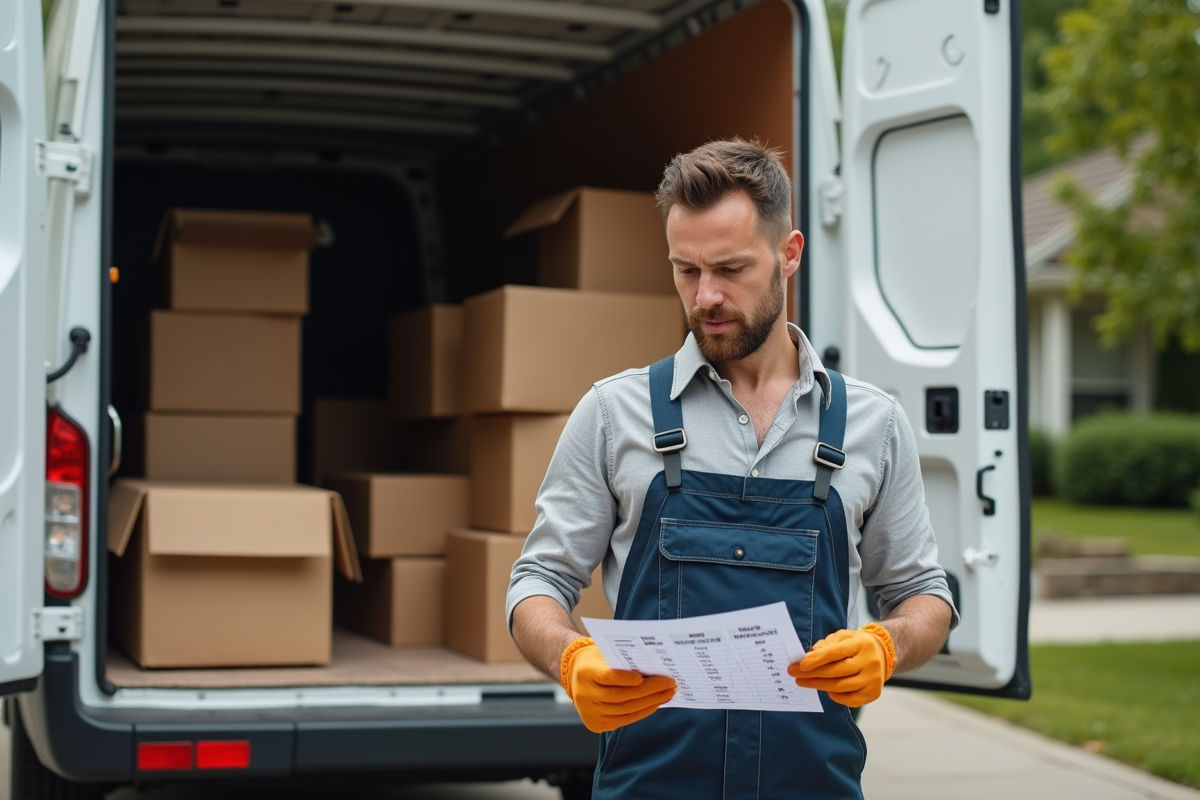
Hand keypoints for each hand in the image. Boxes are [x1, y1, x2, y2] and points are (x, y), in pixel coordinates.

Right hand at [560, 638, 676, 731]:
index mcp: (585, 672)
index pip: (607, 677)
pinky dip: (642, 712)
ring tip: (668, 693)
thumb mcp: (604, 654)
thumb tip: (654, 668)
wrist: (575, 675)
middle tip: (669, 683)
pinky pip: (623, 720)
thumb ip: (622, 661)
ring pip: (625, 710)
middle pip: (620, 696)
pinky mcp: (596, 724)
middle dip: (649, 690)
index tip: (643, 677)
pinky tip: (655, 704)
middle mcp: (584, 694)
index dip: (625, 678)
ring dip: (650, 702)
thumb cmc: (596, 661)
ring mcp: (589, 712)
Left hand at [788, 624, 895, 707]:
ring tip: (803, 682)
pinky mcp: (874, 693)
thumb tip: (810, 655)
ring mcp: (874, 679)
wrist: (883, 653)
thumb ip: (827, 644)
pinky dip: (836, 696)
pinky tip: (826, 690)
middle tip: (794, 674)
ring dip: (819, 685)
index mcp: (861, 644)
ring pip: (842, 687)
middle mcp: (870, 662)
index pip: (837, 652)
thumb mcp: (843, 636)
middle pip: (837, 671)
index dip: (818, 659)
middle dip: (812, 674)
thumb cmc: (856, 644)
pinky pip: (851, 700)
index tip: (801, 664)